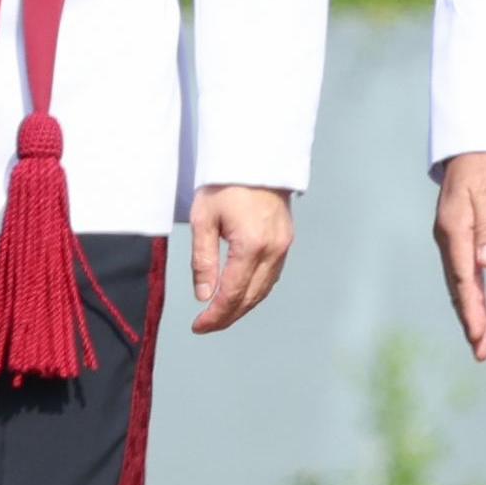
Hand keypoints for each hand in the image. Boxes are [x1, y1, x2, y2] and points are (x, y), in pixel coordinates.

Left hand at [187, 184, 292, 332]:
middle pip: (251, 297)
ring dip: (242, 307)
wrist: (255, 158)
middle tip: (206, 326)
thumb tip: (204, 295)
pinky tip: (240, 295)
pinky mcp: (286, 241)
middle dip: (228, 316)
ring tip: (220, 315)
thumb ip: (203, 261)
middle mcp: (273, 250)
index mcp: (251, 245)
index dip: (215, 315)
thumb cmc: (225, 183)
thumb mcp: (204, 220)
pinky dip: (255, 291)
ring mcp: (283, 246)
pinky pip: (272, 276)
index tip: (199, 326)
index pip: (232, 294)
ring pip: (264, 290)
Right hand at [432, 150, 485, 360]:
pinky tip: (484, 315)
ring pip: (464, 285)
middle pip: (460, 288)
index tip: (479, 334)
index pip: (463, 278)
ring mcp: (456, 241)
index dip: (472, 308)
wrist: (479, 144)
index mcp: (455, 231)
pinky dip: (476, 297)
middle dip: (471, 321)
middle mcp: (451, 240)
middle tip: (482, 351)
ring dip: (474, 314)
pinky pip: (469, 275)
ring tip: (484, 345)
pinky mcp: (466, 239)